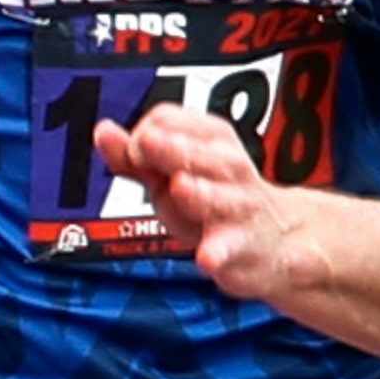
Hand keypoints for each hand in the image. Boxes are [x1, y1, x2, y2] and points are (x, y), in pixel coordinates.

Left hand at [96, 105, 307, 298]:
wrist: (277, 243)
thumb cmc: (214, 201)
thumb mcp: (171, 174)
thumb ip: (133, 156)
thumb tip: (102, 131)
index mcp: (211, 139)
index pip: (167, 120)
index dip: (142, 134)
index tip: (138, 154)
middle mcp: (228, 168)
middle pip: (194, 152)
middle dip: (169, 148)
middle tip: (142, 149)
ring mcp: (237, 209)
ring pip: (214, 197)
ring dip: (197, 192)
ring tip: (180, 187)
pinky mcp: (241, 249)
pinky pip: (229, 249)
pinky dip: (218, 253)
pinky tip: (206, 258)